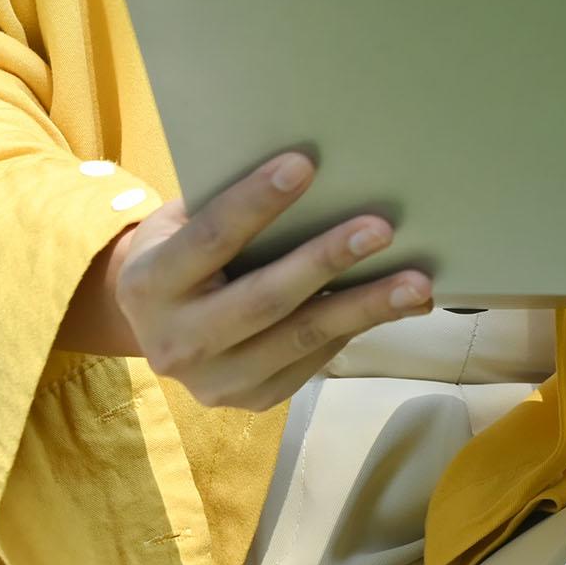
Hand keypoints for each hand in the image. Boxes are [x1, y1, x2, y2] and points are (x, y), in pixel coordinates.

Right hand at [57, 150, 434, 411]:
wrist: (153, 324)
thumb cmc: (183, 249)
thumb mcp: (182, 223)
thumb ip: (228, 206)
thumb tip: (318, 169)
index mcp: (148, 284)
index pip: (209, 239)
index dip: (255, 202)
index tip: (304, 164)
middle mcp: (175, 341)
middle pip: (262, 299)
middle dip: (325, 261)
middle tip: (381, 228)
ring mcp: (212, 382)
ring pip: (299, 339)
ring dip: (364, 307)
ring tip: (417, 282)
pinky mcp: (250, 400)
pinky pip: (312, 362)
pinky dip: (359, 329)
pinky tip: (400, 306)